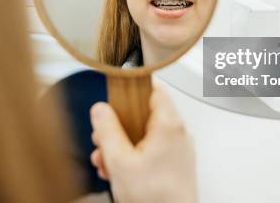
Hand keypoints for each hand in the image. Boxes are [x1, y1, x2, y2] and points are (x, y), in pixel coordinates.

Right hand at [90, 85, 196, 202]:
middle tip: (103, 140)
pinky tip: (118, 172)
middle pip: (143, 114)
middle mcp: (178, 134)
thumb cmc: (155, 199)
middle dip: (117, 127)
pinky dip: (133, 157)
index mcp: (169, 124)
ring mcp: (178, 150)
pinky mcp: (175, 165)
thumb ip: (107, 130)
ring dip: (121, 145)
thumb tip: (100, 110)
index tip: (115, 93)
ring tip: (107, 162)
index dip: (132, 88)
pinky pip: (151, 151)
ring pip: (144, 135)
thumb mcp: (119, 160)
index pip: (153, 88)